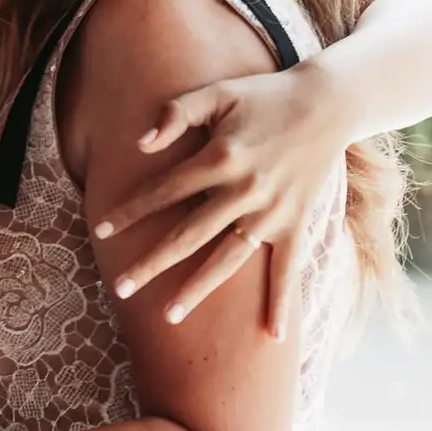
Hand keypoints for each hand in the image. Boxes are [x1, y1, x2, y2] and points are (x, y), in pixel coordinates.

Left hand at [90, 65, 348, 338]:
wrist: (328, 104)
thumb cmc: (263, 96)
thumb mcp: (217, 93)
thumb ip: (177, 113)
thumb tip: (141, 144)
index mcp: (222, 158)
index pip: (165, 191)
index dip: (132, 210)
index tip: (103, 229)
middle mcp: (246, 190)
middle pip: (188, 235)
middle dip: (152, 263)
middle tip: (120, 288)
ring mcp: (272, 213)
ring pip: (227, 260)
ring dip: (197, 289)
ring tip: (168, 316)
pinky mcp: (296, 224)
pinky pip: (287, 270)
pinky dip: (280, 303)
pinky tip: (270, 337)